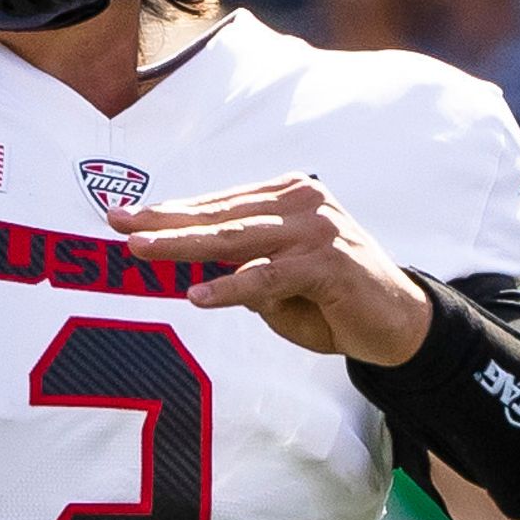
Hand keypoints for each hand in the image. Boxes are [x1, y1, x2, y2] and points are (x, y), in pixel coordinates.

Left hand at [111, 178, 432, 364]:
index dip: (171, 211)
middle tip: (119, 224)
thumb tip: (193, 270)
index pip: (219, 204)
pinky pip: (268, 277)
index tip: (125, 215)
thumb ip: (242, 267)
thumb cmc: (334, 300)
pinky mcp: (328, 264)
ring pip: (236, 239)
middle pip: (220, 215)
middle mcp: (300, 203)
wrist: (400, 322)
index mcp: (286, 197)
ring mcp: (316, 230)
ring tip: (143, 251)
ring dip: (185, 246)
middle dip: (165, 221)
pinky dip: (231, 287)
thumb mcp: (279, 282)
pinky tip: (199, 295)